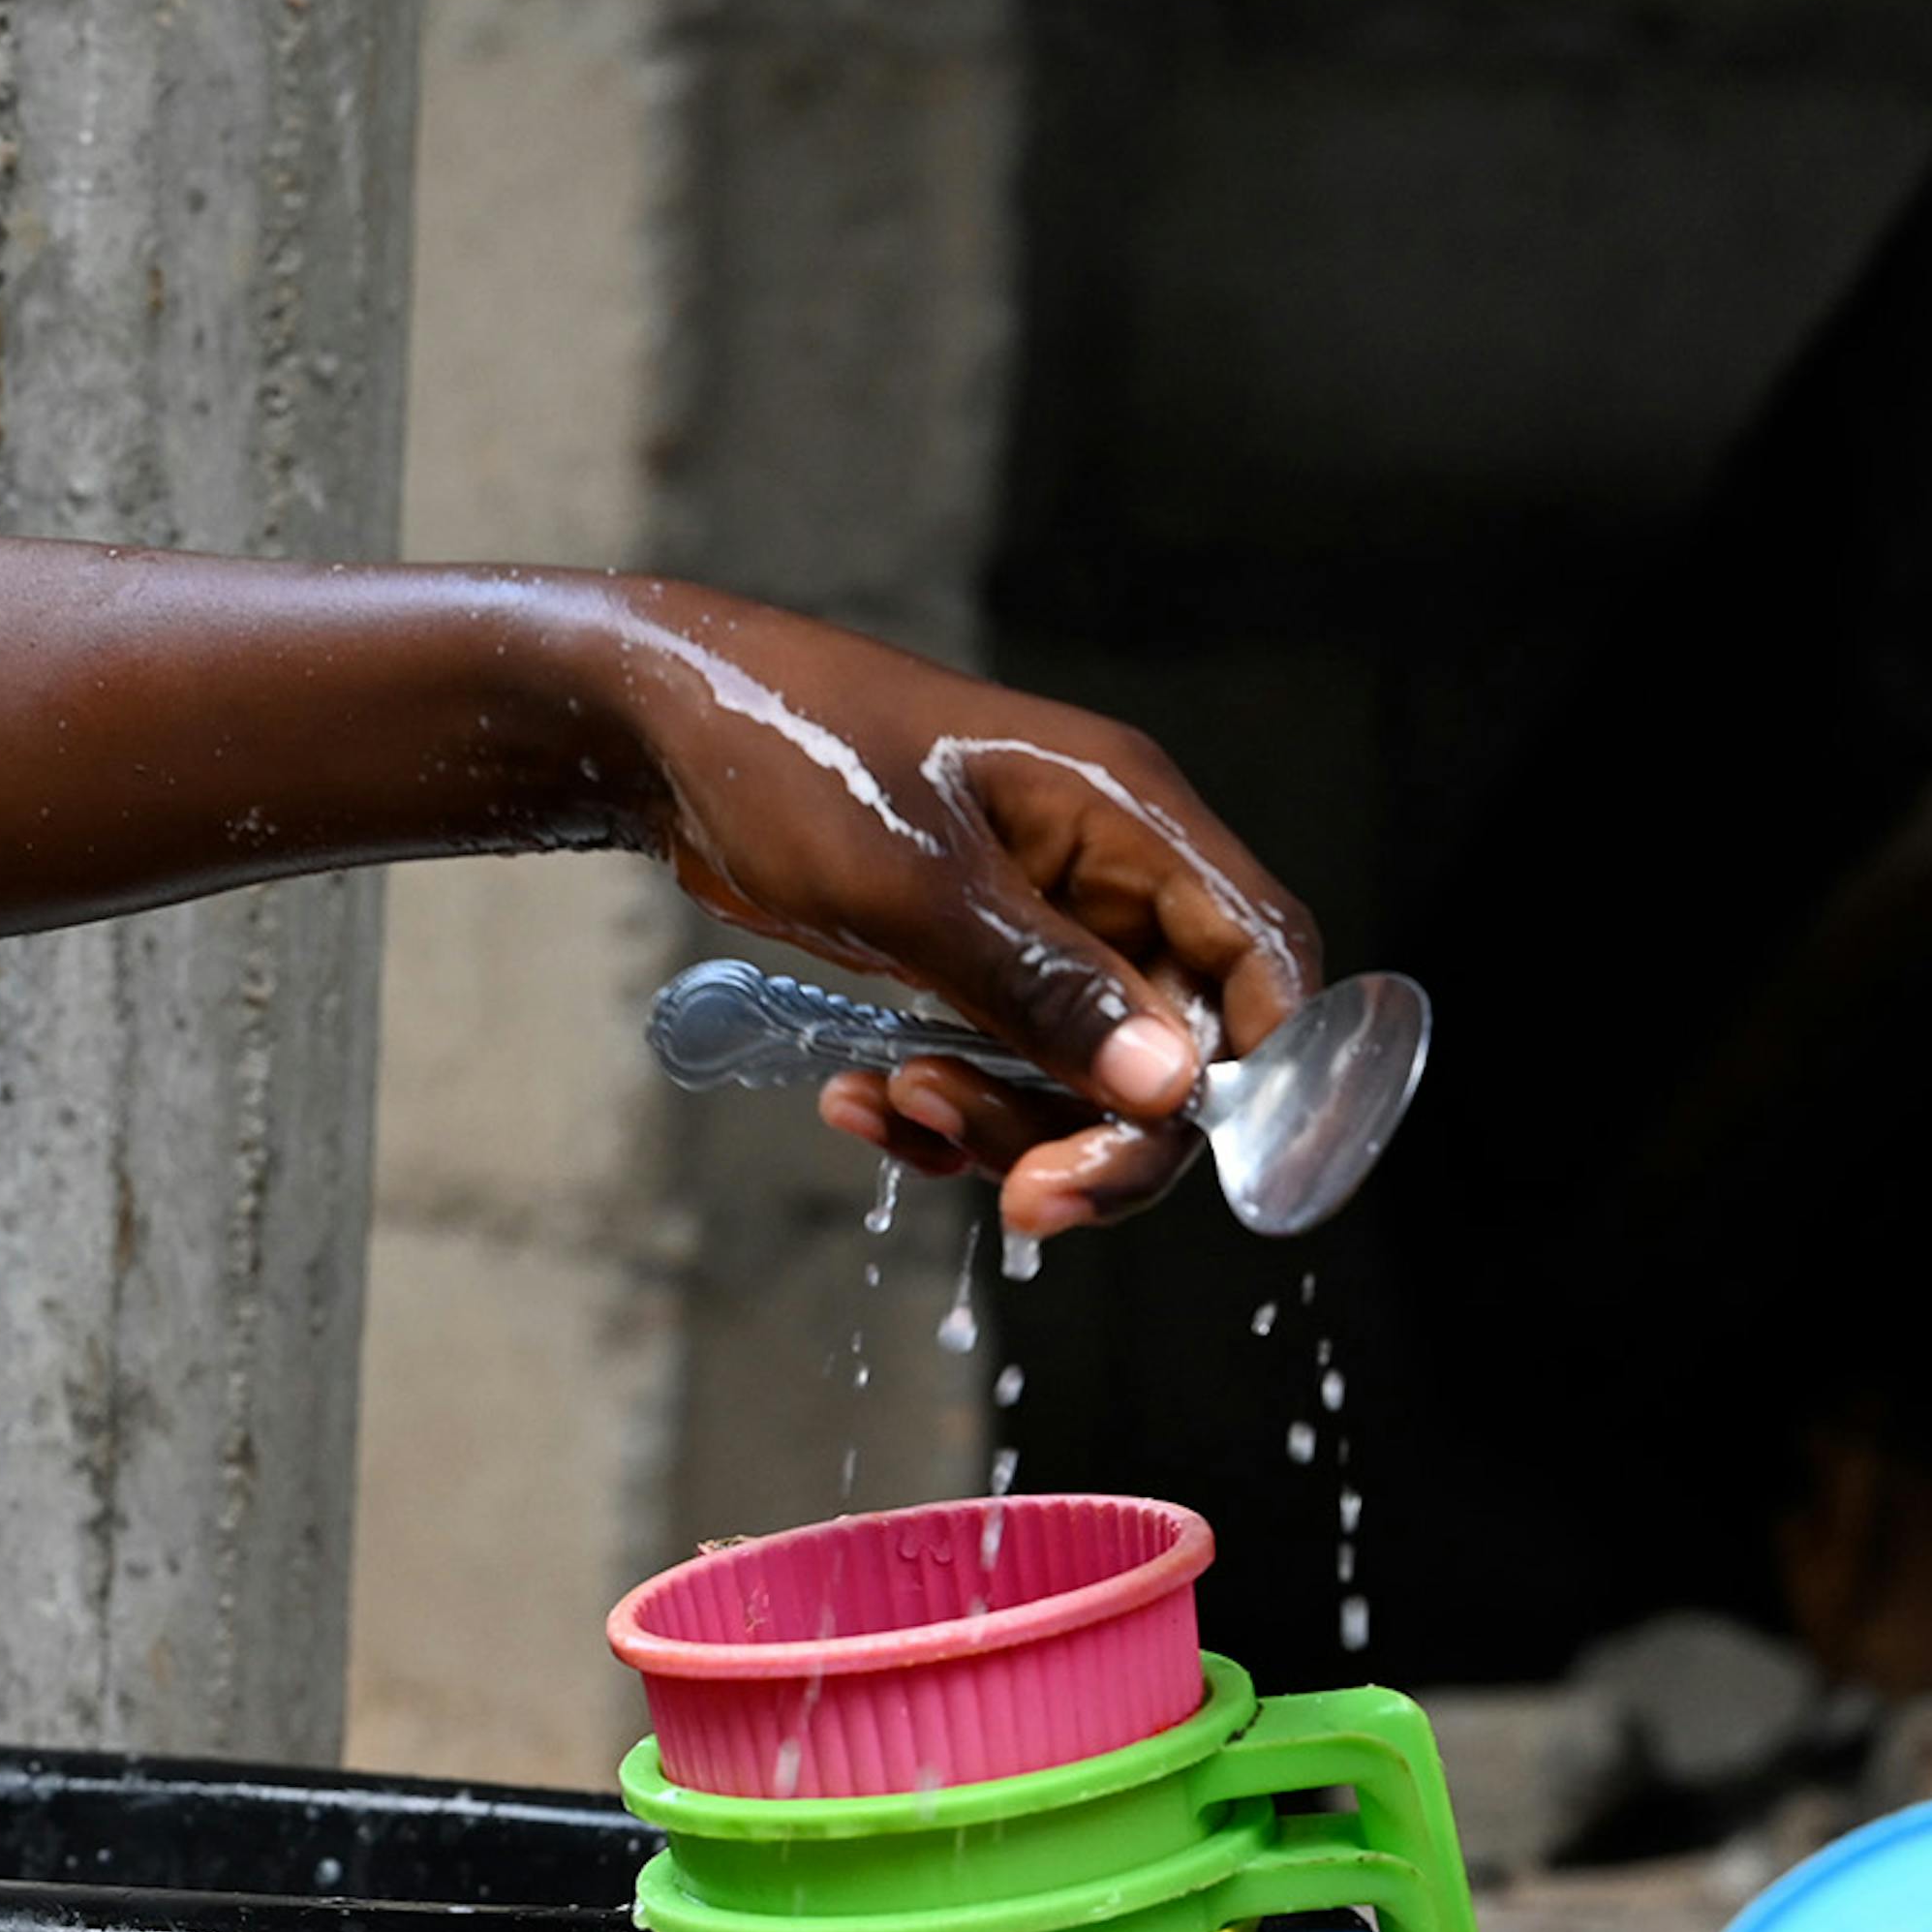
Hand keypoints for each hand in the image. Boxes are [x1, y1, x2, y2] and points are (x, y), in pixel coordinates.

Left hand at [553, 582, 1323, 1236]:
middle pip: (1178, 1045)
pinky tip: (860, 1102)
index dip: (1265, 1064)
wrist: (665, 731)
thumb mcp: (915, 884)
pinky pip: (1000, 1072)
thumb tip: (1171, 1088)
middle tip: (1026, 1200)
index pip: (1260, 950)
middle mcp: (1103, 870)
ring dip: (1004, 1125)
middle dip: (1103, 1132)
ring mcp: (1038, 921)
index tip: (1198, 1153)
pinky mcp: (972, 964)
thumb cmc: (793, 759)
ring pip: (1081, 1078)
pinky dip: (944, 1111)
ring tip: (898, 1100)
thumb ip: (1046, 988)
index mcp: (1125, 815)